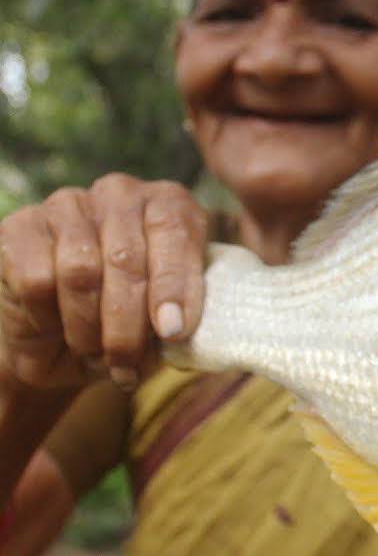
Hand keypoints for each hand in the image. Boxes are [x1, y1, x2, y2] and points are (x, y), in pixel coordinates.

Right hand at [0, 174, 206, 391]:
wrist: (59, 340)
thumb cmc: (128, 322)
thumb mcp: (164, 321)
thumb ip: (177, 316)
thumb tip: (174, 329)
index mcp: (168, 203)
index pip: (176, 231)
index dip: (175, 284)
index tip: (174, 330)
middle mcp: (121, 193)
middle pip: (126, 258)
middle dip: (130, 322)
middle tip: (128, 362)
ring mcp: (68, 204)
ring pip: (81, 271)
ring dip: (89, 326)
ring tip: (96, 353)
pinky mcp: (20, 227)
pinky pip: (38, 279)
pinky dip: (50, 316)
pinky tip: (56, 326)